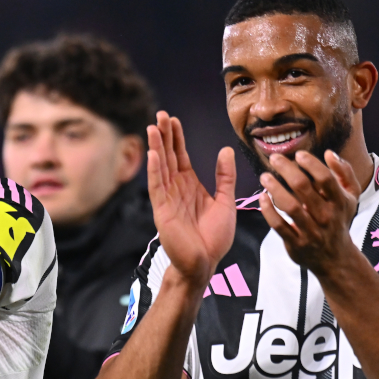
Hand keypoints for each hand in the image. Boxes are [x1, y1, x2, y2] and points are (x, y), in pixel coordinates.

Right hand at [146, 111, 236, 285]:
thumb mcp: (225, 202)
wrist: (205, 263)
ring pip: (160, 167)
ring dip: (156, 147)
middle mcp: (176, 189)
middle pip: (168, 156)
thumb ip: (224, 177)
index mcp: (190, 186)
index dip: (177, 137)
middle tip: (160, 114)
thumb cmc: (214, 238)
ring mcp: (167, 199)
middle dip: (164, 136)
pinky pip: (157, 186)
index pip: (180, 156)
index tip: (173, 119)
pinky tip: (154, 155)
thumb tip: (225, 150)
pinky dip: (155, 170)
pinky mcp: (162, 210)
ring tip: (153, 127)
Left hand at [259, 149, 360, 275]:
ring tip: (264, 176)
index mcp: (339, 202)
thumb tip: (330, 153)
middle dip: (287, 170)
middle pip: (303, 188)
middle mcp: (326, 216)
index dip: (311, 164)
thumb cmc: (339, 220)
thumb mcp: (351, 197)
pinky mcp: (296, 243)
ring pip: (290, 206)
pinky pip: (279, 225)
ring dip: (275, 188)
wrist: (336, 258)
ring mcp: (310, 231)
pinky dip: (268, 210)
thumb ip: (344, 173)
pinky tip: (262, 197)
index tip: (298, 154)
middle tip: (274, 159)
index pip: (325, 179)